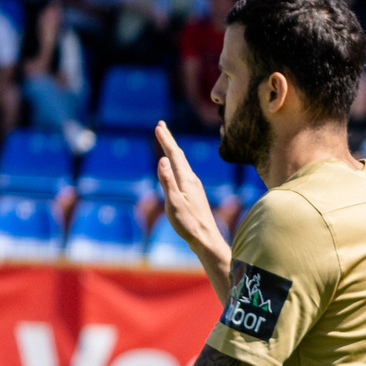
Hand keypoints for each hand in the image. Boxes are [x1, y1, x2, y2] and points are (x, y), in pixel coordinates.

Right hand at [152, 120, 229, 270]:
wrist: (206, 239)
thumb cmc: (189, 223)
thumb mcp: (174, 202)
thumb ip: (167, 181)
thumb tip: (162, 160)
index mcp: (186, 180)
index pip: (174, 155)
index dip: (166, 140)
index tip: (159, 126)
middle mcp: (192, 180)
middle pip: (179, 156)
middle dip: (169, 140)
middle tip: (161, 126)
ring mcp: (194, 187)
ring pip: (182, 164)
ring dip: (173, 151)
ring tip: (167, 143)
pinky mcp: (195, 195)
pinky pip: (184, 173)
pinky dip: (177, 164)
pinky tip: (177, 169)